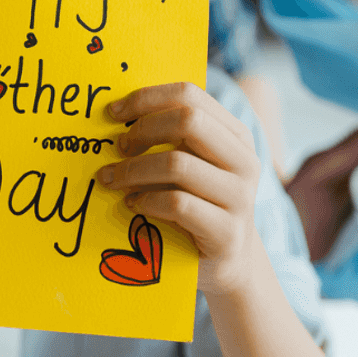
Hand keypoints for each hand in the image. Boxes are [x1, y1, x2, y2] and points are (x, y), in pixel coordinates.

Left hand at [97, 82, 261, 294]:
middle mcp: (244, 161)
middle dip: (143, 130)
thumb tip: (117, 112)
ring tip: (113, 180)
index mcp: (235, 135)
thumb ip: (168, 137)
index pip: (190, 94)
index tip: (114, 112)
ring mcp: (240, 198)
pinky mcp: (227, 232)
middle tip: (118, 147)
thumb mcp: (190, 163)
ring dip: (134, 170)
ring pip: (178, 164)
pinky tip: (133, 205)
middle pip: (188, 121)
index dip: (147, 98)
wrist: (228, 261)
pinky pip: (177, 204)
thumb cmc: (198, 203)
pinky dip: (146, 201)